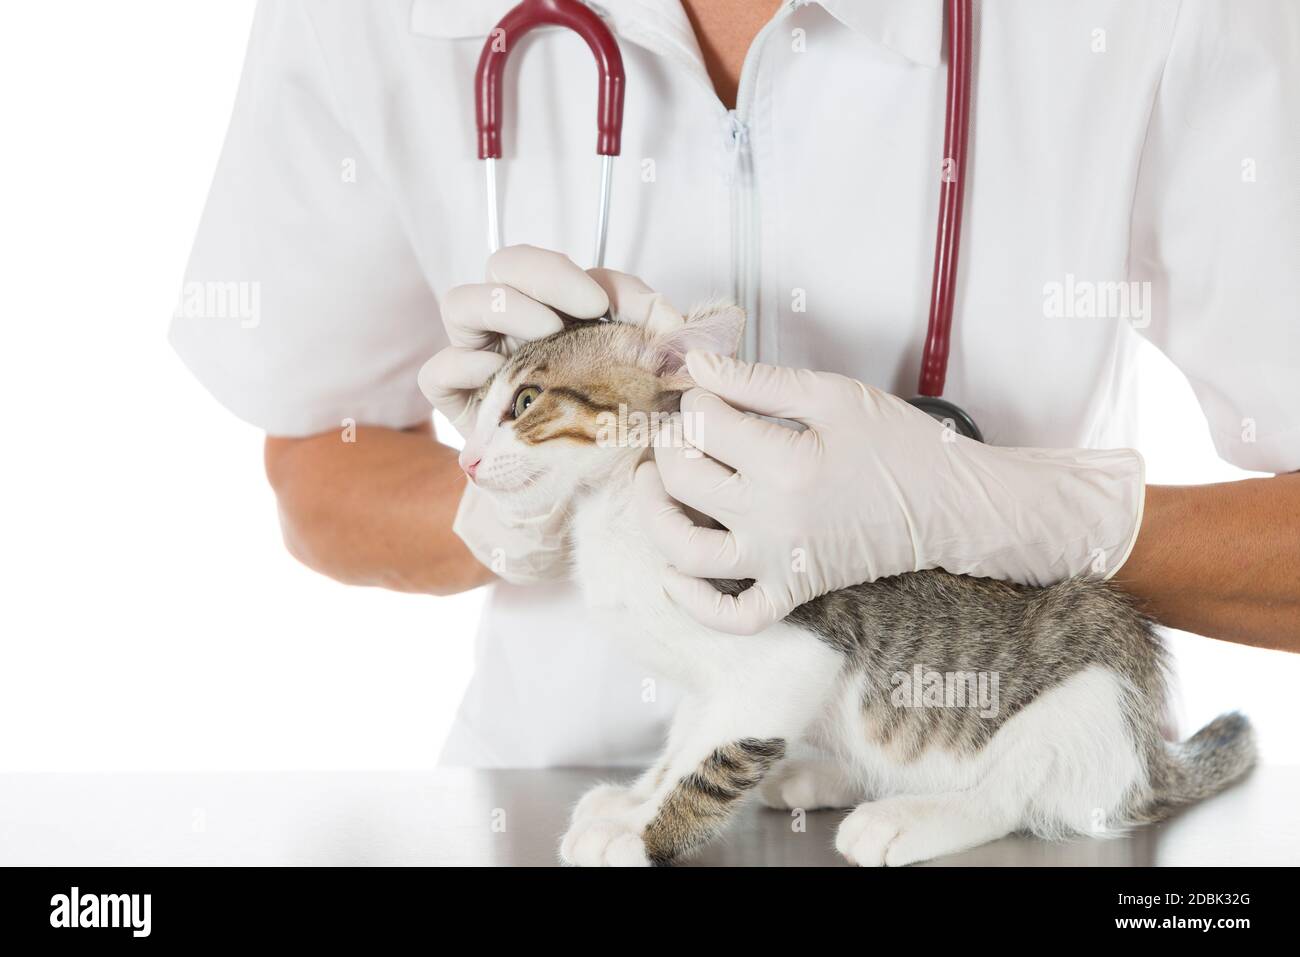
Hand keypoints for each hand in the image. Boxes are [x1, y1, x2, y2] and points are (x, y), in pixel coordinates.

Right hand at [418, 244, 685, 583]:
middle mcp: (520, 333)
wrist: (600, 510)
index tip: (612, 303)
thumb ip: (671, 346)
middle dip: (541, 274)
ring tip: (544, 336)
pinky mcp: (463, 407)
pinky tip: (497, 376)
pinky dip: (461, 365)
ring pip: (462, 305)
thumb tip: (676, 320)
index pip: (562, 272)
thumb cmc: (629, 441)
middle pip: (505, 268)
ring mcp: (486, 366)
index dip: (584, 275)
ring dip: (503, 307)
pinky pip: (439, 371)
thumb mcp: (663, 388)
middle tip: (583, 308)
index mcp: (564, 318)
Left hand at [635, 352, 1144, 633]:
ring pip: (684, 552)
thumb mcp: (831, 394)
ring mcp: (779, 563)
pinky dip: (693, 602)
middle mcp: (773, 519)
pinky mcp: (791, 591)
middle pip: (682, 479)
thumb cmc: (898, 444)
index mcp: (786, 464)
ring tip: (651, 483)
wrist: (950, 506)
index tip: (710, 392)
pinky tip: (674, 572)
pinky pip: (730, 616)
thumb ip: (757, 380)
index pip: (702, 425)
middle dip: (669, 442)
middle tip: (681, 427)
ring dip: (652, 515)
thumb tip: (695, 364)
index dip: (695, 398)